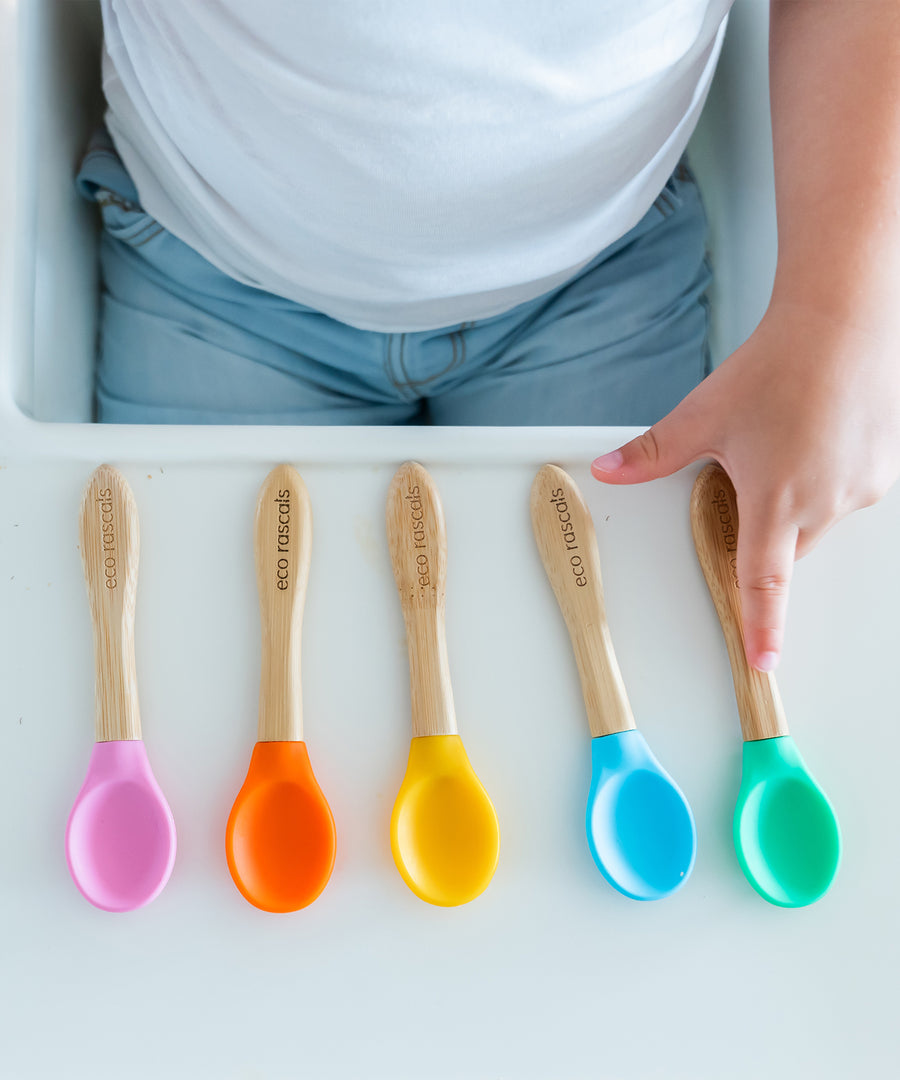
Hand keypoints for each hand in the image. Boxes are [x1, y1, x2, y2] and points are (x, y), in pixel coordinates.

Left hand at [590, 299, 899, 670]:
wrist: (845, 321)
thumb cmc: (778, 367)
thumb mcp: (703, 416)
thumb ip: (654, 455)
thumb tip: (609, 471)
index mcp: (775, 502)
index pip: (764, 583)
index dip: (762, 628)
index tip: (762, 663)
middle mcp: (824, 504)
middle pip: (786, 546)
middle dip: (764, 525)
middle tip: (753, 470)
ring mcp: (862, 488)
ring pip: (819, 518)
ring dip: (798, 499)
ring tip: (789, 438)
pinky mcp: (884, 469)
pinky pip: (848, 492)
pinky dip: (829, 476)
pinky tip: (819, 433)